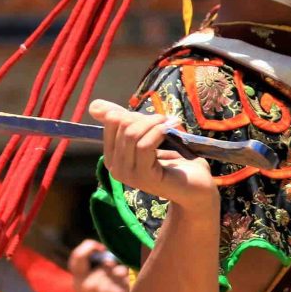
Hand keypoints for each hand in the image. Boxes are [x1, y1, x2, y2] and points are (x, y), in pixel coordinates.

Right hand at [69, 239, 131, 291]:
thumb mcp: (83, 287)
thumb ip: (90, 270)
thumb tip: (108, 253)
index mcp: (78, 280)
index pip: (79, 255)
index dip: (89, 246)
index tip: (100, 248)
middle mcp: (89, 284)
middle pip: (107, 263)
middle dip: (112, 269)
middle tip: (109, 284)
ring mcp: (105, 290)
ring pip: (120, 270)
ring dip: (122, 277)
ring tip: (116, 291)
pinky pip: (128, 280)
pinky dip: (128, 285)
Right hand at [91, 100, 216, 210]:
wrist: (196, 186)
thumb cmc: (174, 160)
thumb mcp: (148, 135)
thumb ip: (126, 121)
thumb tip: (94, 105)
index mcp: (112, 157)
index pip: (111, 121)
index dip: (134, 113)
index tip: (154, 119)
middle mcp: (115, 168)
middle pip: (121, 126)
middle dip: (145, 118)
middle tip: (166, 120)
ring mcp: (128, 175)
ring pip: (132, 135)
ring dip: (154, 123)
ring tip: (171, 123)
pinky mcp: (144, 177)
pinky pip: (145, 145)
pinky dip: (159, 132)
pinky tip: (172, 130)